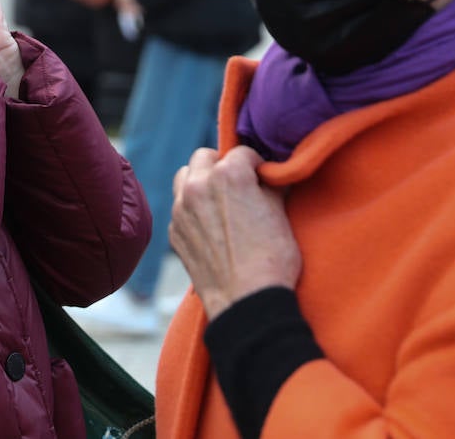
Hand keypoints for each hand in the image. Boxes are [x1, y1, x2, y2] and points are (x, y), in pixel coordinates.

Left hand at [170, 146, 300, 320]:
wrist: (246, 301)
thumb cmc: (272, 259)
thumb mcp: (281, 213)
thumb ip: (270, 185)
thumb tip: (269, 175)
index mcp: (228, 175)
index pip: (242, 152)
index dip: (257, 164)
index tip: (263, 178)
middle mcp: (198, 185)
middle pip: (204, 157)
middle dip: (222, 165)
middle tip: (238, 184)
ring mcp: (181, 209)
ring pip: (184, 176)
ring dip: (200, 181)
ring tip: (218, 199)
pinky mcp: (173, 231)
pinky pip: (180, 207)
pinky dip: (192, 209)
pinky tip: (210, 226)